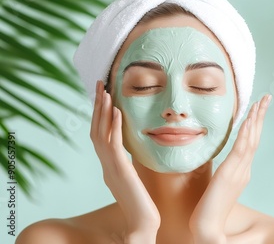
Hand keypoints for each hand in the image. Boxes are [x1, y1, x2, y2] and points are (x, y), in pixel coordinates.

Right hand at [90, 80, 159, 242]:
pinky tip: (116, 111)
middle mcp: (106, 165)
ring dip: (102, 111)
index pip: (100, 135)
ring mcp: (110, 168)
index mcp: (109, 166)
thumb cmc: (142, 203)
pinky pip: (113, 145)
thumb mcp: (134, 178)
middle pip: (96, 130)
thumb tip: (134, 151)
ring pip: (100, 134)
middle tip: (100, 84)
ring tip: (105, 91)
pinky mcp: (120, 172)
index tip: (104, 95)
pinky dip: (114, 127)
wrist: (143, 223)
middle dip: (97, 106)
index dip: (100, 115)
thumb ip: (130, 164)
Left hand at [189, 94, 271, 243]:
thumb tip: (224, 164)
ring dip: (256, 120)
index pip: (251, 143)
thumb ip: (225, 173)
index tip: (258, 108)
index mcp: (242, 172)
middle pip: (255, 138)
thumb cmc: (210, 209)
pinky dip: (246, 133)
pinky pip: (240, 149)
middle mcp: (244, 170)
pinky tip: (248, 120)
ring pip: (251, 140)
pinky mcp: (229, 174)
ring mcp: (239, 172)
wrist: (208, 226)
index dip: (256, 124)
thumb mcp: (219, 186)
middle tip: (266, 98)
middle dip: (260, 116)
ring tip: (260, 102)